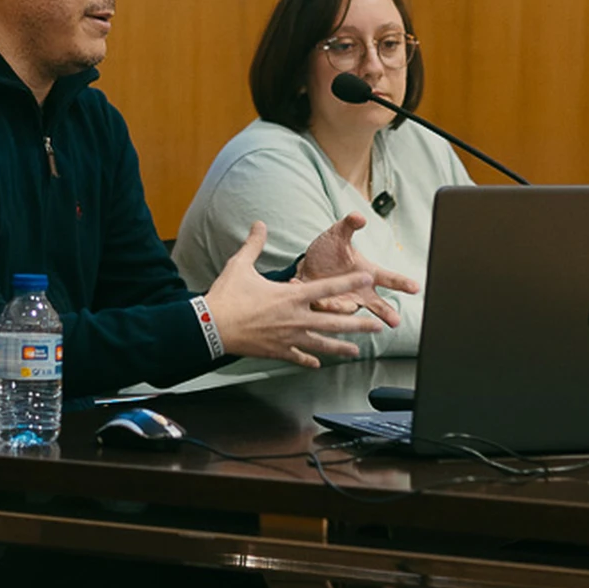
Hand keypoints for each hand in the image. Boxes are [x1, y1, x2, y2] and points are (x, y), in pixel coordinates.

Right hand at [202, 222, 383, 367]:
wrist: (211, 327)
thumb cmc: (226, 296)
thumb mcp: (240, 265)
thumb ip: (254, 244)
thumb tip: (259, 224)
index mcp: (291, 296)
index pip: (328, 287)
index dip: (350, 281)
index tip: (368, 278)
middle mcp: (296, 318)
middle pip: (335, 321)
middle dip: (358, 324)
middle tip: (377, 326)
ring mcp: (288, 338)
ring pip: (322, 344)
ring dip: (341, 347)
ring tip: (357, 351)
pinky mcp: (277, 351)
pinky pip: (299, 357)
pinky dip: (309, 360)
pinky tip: (318, 364)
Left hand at [295, 213, 419, 327]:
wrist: (304, 267)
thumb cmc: (328, 252)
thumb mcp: (337, 235)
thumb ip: (349, 225)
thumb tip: (359, 217)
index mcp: (368, 273)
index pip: (390, 279)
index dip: (403, 283)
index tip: (415, 287)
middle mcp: (360, 292)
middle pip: (378, 305)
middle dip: (387, 313)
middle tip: (395, 321)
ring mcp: (345, 302)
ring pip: (350, 310)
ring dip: (343, 307)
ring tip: (336, 304)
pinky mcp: (328, 309)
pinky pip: (327, 310)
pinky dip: (321, 304)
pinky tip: (315, 299)